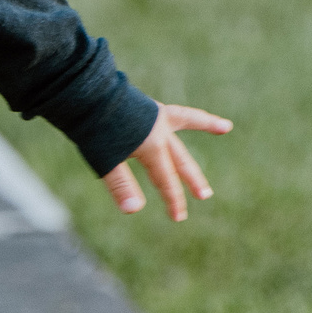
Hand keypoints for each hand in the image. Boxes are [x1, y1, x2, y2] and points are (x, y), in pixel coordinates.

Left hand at [104, 103, 231, 220]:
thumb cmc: (93, 129)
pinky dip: (186, 109)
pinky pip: (174, 108)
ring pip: (187, 123)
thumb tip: (134, 211)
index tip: (179, 217)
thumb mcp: (105, 160)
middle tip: (205, 196)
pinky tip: (193, 104)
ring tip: (225, 126)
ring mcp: (156, 115)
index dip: (173, 200)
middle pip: (179, 159)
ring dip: (206, 126)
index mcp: (152, 146)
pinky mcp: (149, 106)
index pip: (166, 179)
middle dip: (190, 180)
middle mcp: (160, 131)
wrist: (86, 94)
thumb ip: (122, 185)